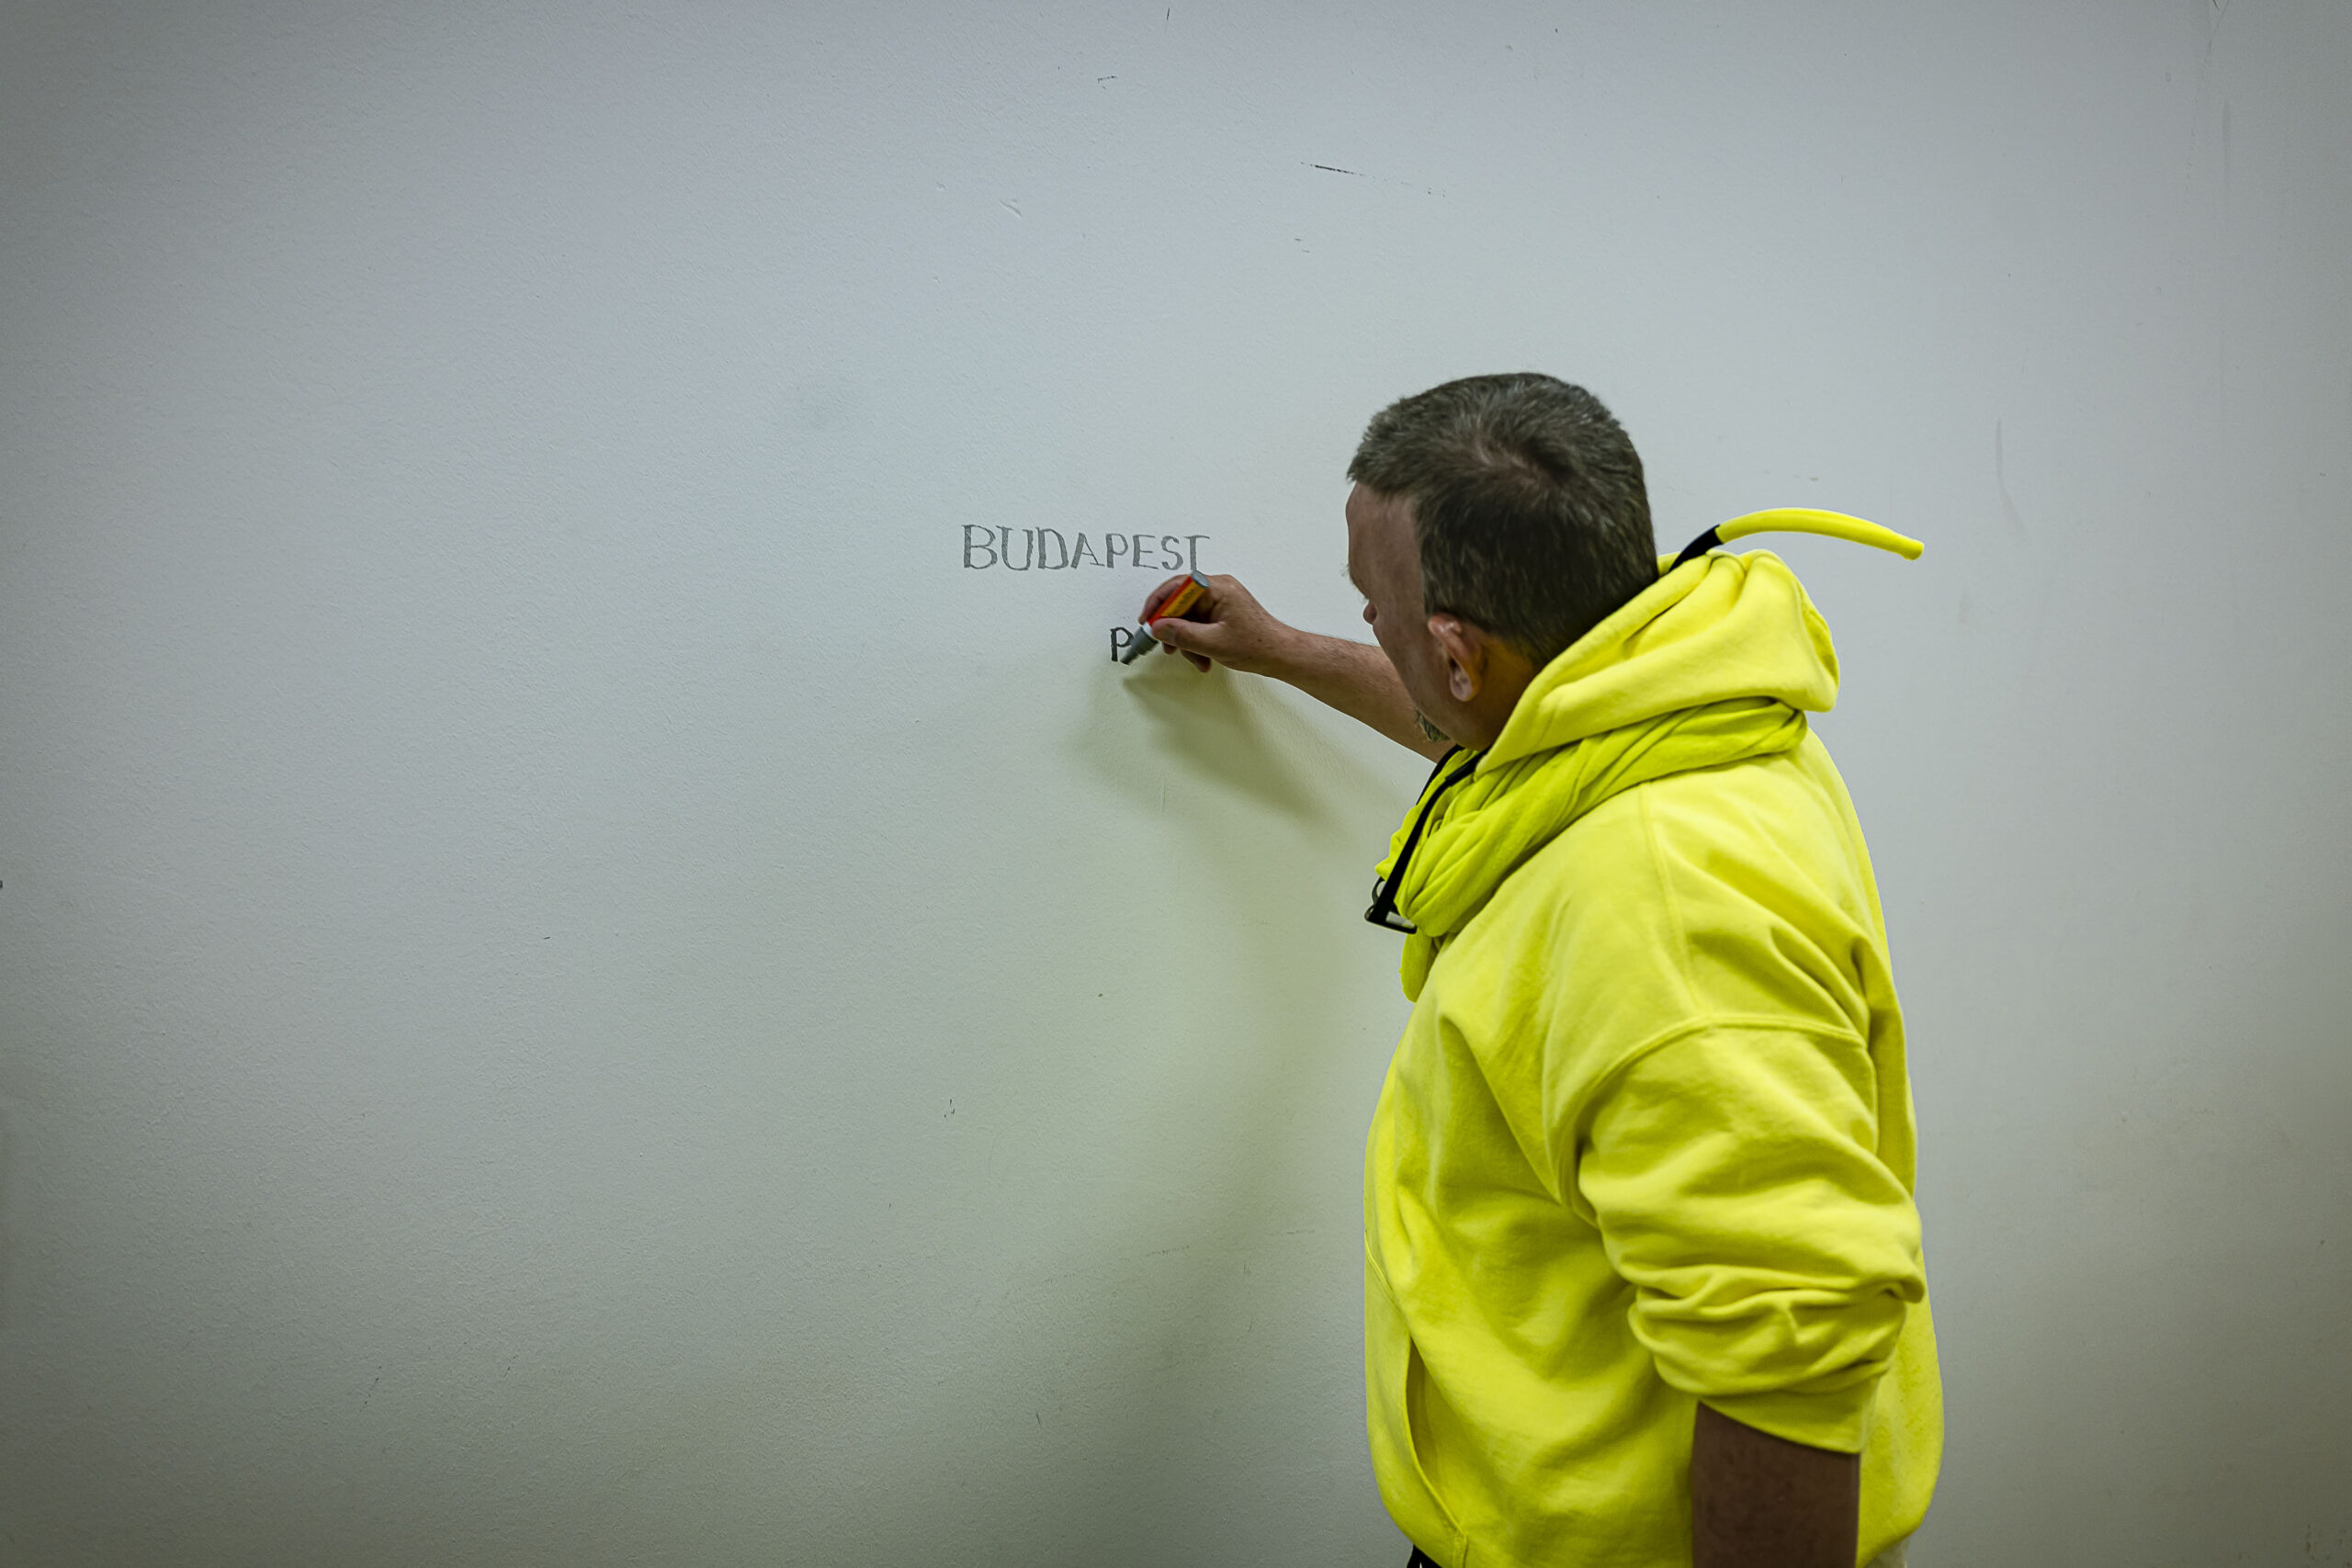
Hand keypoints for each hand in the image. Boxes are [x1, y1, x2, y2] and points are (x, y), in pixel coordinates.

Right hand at [1136, 574, 1302, 675]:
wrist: (1280, 655)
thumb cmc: (1257, 645)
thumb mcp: (1213, 643)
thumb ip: (1182, 635)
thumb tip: (1158, 628)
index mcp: (1218, 588)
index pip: (1177, 586)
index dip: (1158, 603)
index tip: (1148, 620)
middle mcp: (1218, 590)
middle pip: (1180, 603)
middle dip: (1173, 629)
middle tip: (1166, 646)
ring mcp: (1220, 601)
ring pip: (1188, 617)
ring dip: (1186, 641)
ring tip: (1195, 659)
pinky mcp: (1221, 613)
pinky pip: (1199, 624)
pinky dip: (1196, 642)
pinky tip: (1202, 658)